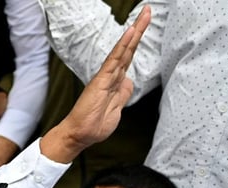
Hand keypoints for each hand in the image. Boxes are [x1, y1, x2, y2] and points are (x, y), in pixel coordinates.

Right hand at [40, 6, 150, 162]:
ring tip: (144, 15)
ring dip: (135, 32)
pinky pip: (114, 60)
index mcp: (116, 82)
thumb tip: (128, 81)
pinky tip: (130, 32)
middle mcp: (111, 76)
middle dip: (139, 30)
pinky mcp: (101, 80)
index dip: (137, 42)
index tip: (144, 26)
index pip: (129, 57)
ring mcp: (106, 77)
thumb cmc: (94, 125)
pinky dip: (122, 46)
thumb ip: (122, 94)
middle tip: (148, 11)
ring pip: (123, 50)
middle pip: (128, 49)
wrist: (79, 135)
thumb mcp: (116, 110)